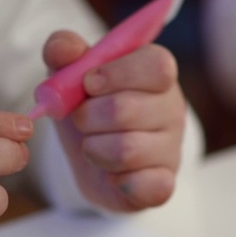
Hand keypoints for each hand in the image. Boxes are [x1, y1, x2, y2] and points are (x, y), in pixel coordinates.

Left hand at [43, 31, 186, 211]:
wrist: (92, 155)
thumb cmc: (88, 105)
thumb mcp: (71, 72)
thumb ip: (63, 50)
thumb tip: (65, 49)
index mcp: (157, 72)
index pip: (156, 66)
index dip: (116, 75)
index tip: (89, 84)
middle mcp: (172, 108)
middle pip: (126, 110)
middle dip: (88, 117)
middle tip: (82, 120)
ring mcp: (172, 147)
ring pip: (127, 150)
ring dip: (94, 150)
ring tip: (93, 146)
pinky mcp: (164, 183)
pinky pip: (147, 186)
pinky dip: (118, 181)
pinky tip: (113, 175)